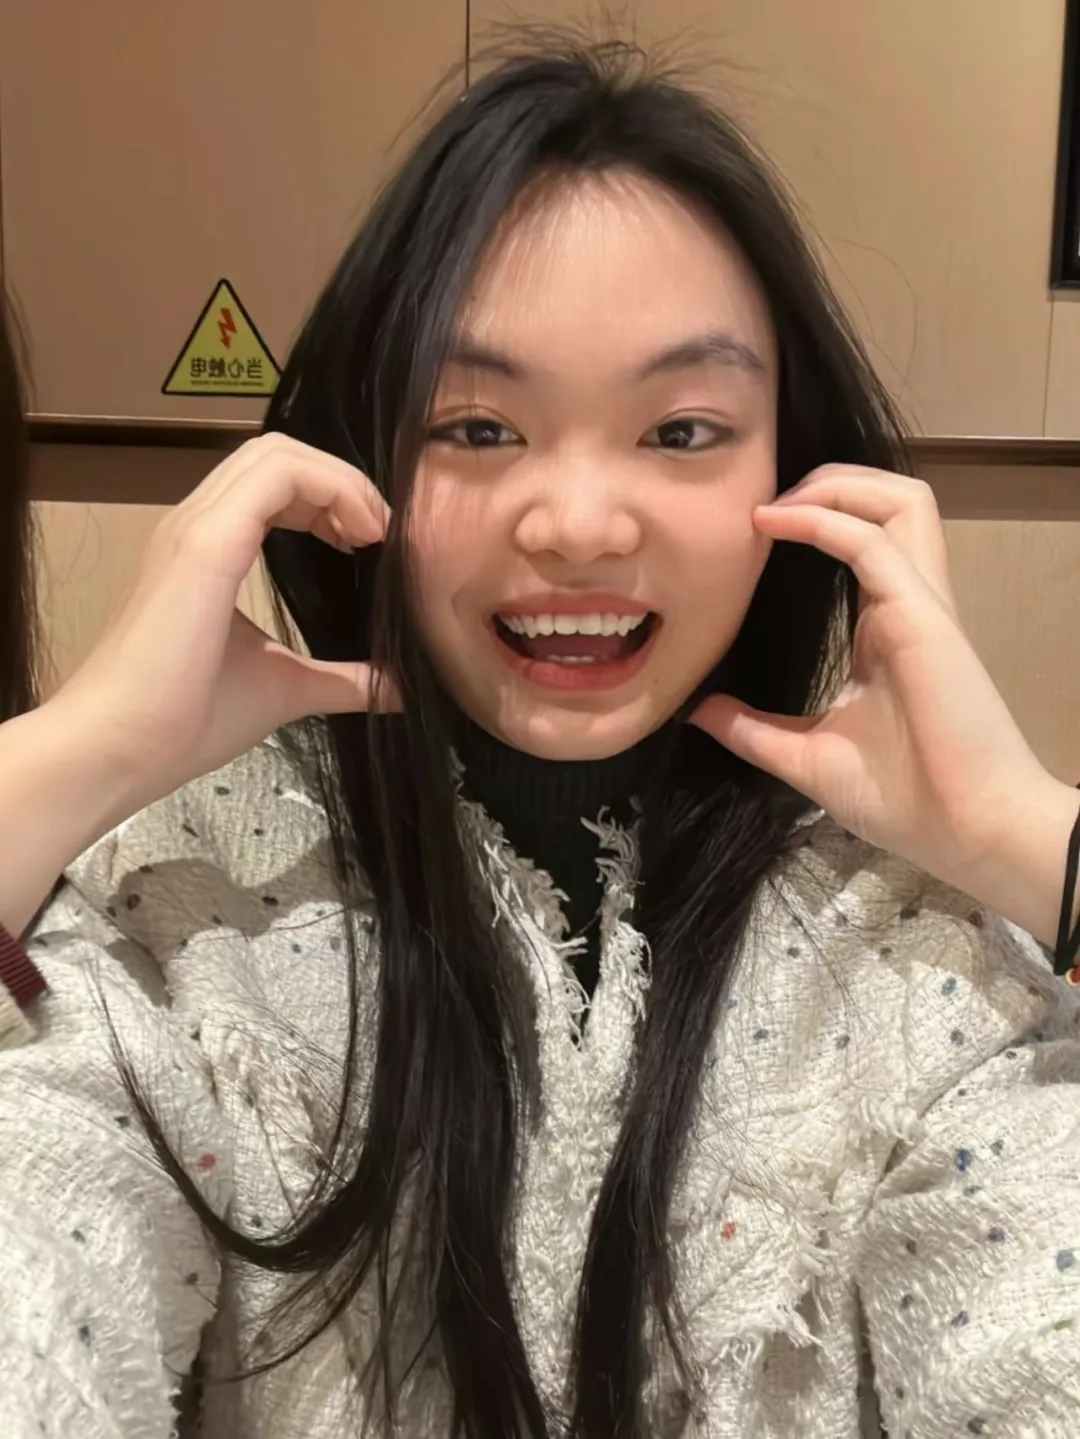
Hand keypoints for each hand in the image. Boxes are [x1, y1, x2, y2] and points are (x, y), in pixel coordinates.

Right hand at [0, 434, 395, 934]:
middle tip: (379, 535)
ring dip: (339, 481)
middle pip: (278, 454)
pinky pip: (278, 476)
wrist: (122, 747)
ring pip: (277, 452)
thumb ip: (344, 679)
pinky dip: (330, 489)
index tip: (372, 545)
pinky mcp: (205, 541)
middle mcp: (198, 523)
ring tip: (373, 532)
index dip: (332, 497)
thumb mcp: (287, 687)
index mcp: (210, 547)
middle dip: (341, 481)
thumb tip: (401, 688)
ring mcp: (197, 525)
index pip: (275, 482)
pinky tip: (357, 535)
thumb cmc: (186, 719)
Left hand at [692, 465, 1079, 942]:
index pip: (862, 538)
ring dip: (835, 485)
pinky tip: (774, 525)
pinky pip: (873, 541)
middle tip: (763, 504)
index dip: (813, 516)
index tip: (750, 529)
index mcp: (884, 627)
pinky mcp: (921, 616)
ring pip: (899, 499)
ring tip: (775, 505)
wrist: (966, 831)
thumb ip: (755, 730)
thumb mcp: (809, 758)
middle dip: (828, 481)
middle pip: (890, 499)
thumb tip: (700, 711)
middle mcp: (906, 602)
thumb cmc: (905, 798)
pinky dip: (824, 519)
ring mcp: (919, 604)